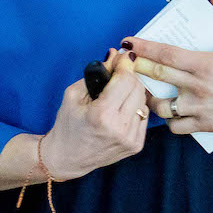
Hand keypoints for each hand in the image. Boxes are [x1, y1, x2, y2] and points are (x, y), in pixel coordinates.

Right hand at [41, 49, 148, 179]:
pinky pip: (144, 115)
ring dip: (133, 92)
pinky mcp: (137, 145)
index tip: (123, 56)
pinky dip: (135, 107)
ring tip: (118, 92)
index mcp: (101, 115)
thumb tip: (114, 54)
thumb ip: (97, 73)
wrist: (68, 158)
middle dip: (129, 76)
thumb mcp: (74, 95)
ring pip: (143, 101)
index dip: (125, 64)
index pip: (125, 80)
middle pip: (138, 88)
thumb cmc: (68, 125)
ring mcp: (130, 138)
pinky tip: (122, 108)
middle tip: (119, 72)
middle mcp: (120, 128)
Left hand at [126, 0, 212, 138]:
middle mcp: (198, 87)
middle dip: (137, 67)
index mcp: (205, 64)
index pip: (166, 54)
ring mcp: (199, 108)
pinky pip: (175, 126)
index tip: (129, 42)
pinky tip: (169, 112)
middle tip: (127, 62)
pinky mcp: (203, 124)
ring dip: (150, 98)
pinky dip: (169, 120)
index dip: (144, 47)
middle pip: (157, 76)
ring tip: (147, 91)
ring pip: (161, 106)